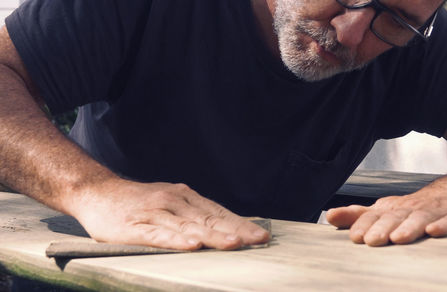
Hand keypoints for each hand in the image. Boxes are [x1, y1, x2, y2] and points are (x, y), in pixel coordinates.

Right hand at [69, 179, 269, 249]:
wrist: (97, 191)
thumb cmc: (137, 201)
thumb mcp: (169, 200)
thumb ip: (191, 213)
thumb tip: (221, 227)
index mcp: (184, 197)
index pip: (217, 212)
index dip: (240, 224)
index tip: (260, 235)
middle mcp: (173, 201)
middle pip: (209, 219)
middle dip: (236, 231)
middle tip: (258, 240)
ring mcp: (155, 213)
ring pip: (188, 226)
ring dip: (213, 236)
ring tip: (234, 244)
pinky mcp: (135, 226)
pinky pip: (159, 234)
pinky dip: (176, 240)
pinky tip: (191, 245)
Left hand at [325, 190, 446, 245]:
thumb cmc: (409, 209)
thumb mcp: (381, 211)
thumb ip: (356, 216)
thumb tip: (329, 216)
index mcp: (390, 209)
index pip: (373, 216)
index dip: (364, 225)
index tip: (354, 237)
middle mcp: (409, 209)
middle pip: (394, 217)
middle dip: (382, 228)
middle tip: (372, 240)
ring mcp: (433, 213)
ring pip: (419, 219)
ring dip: (409, 228)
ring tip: (398, 238)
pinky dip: (443, 227)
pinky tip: (435, 232)